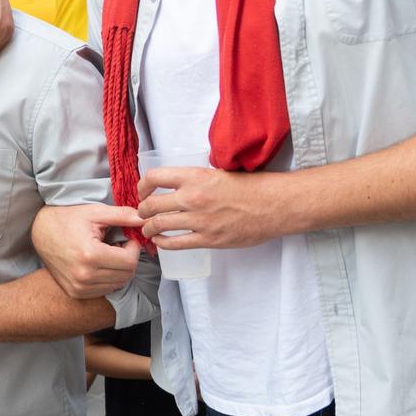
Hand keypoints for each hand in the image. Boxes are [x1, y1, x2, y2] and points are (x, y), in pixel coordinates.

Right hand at [32, 203, 143, 298]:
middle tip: (118, 245)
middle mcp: (84, 276)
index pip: (130, 262)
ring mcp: (79, 287)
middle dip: (128, 259)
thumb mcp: (95, 212)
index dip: (134, 249)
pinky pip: (105, 290)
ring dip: (119, 270)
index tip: (127, 239)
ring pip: (118, 285)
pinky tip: (99, 264)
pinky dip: (109, 279)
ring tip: (107, 253)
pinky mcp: (76, 292)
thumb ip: (122, 216)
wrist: (39, 231)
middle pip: (126, 275)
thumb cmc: (67, 219)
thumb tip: (144, 219)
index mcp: (90, 255)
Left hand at [137, 165, 296, 250]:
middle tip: (143, 214)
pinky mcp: (208, 239)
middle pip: (151, 205)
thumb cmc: (249, 186)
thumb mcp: (217, 172)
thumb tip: (175, 185)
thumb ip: (194, 179)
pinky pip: (175, 243)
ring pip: (159, 225)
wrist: (273, 205)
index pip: (154, 177)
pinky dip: (163, 243)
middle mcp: (192, 197)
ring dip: (148, 228)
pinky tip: (161, 242)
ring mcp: (199, 220)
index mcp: (194, 176)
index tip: (142, 191)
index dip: (142, 186)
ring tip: (148, 229)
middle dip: (142, 211)